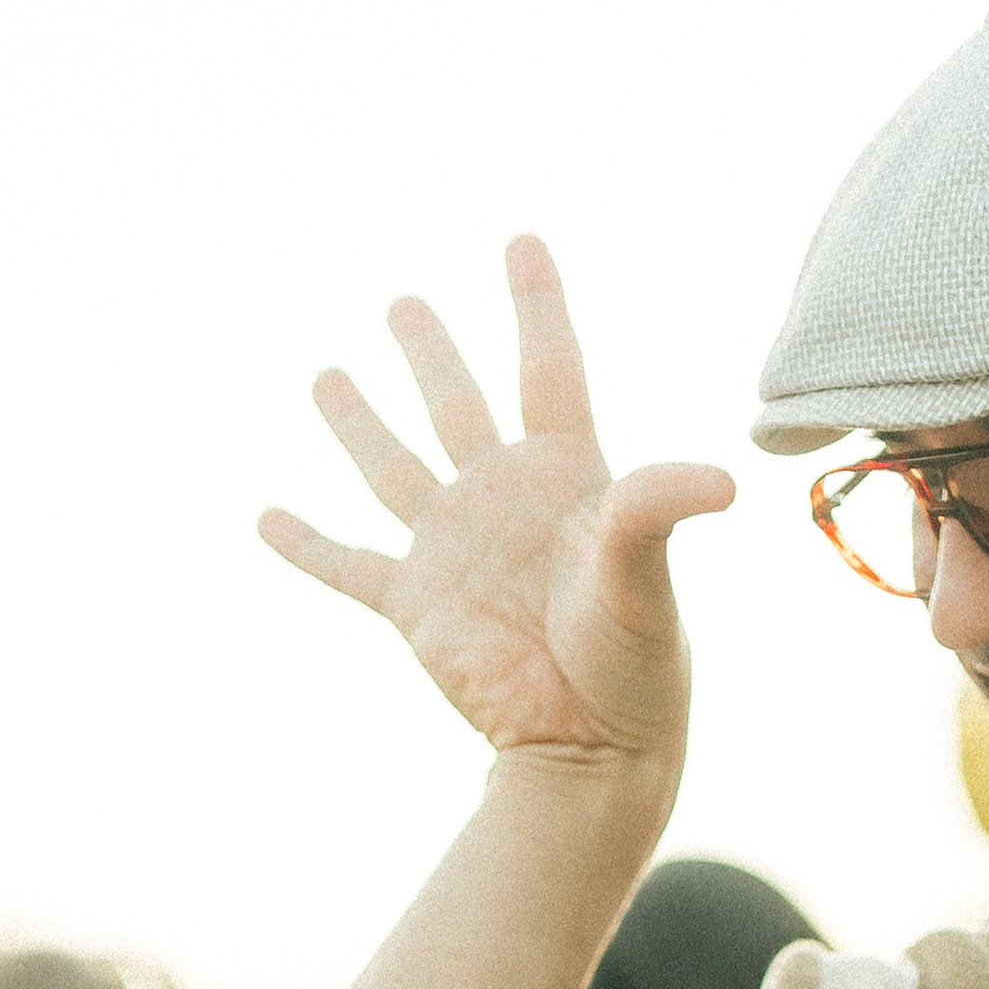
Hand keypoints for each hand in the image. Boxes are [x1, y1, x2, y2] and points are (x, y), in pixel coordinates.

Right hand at [258, 238, 733, 776]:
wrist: (590, 748)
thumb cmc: (636, 663)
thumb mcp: (647, 577)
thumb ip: (657, 512)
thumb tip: (722, 482)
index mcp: (567, 476)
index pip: (550, 369)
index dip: (536, 304)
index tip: (521, 240)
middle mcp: (504, 499)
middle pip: (459, 404)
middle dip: (431, 351)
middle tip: (403, 304)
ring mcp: (454, 549)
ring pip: (394, 466)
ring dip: (359, 422)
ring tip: (327, 374)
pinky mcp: (417, 607)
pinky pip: (351, 566)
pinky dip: (308, 544)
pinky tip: (266, 516)